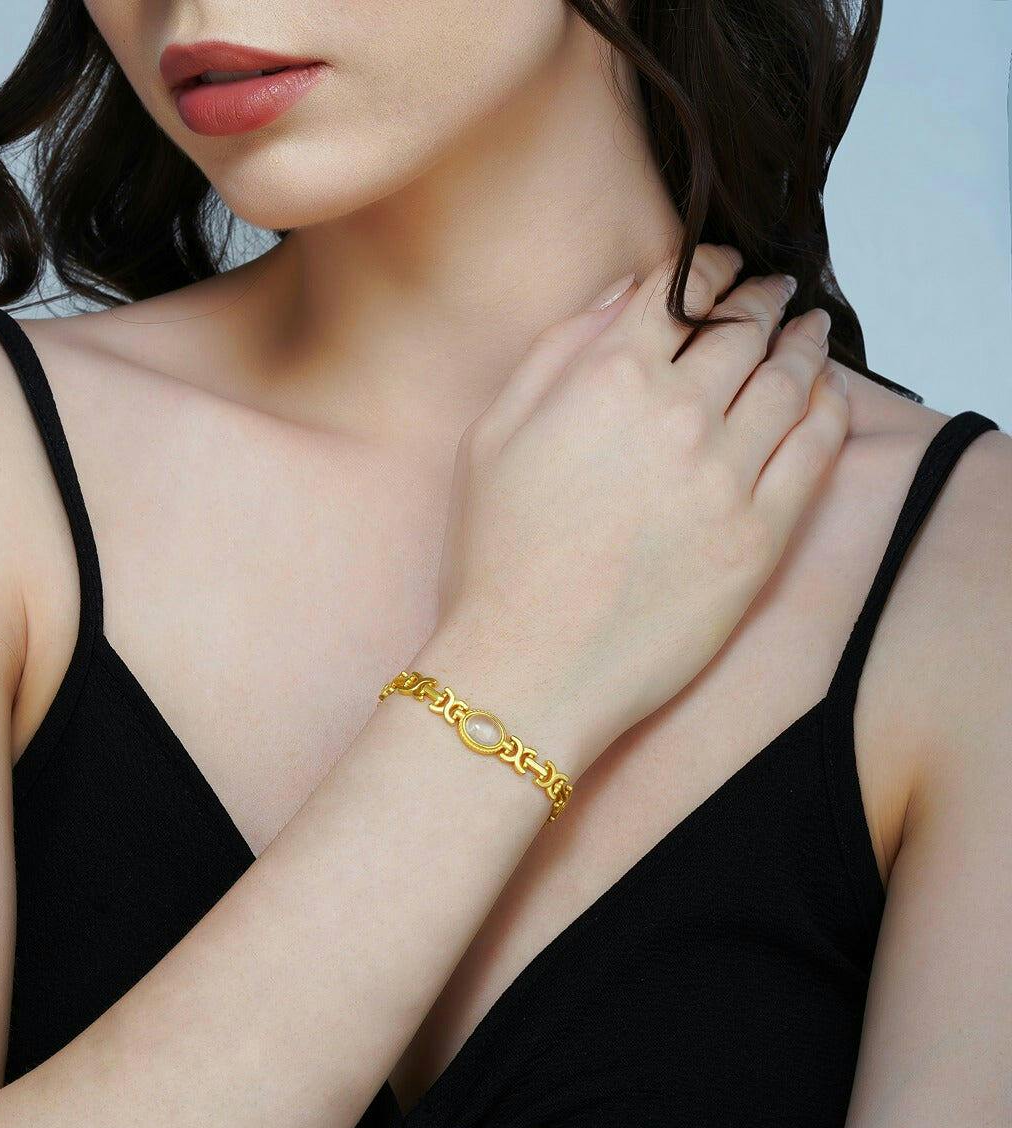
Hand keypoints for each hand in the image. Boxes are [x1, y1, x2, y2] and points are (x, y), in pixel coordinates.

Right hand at [431, 244, 847, 772]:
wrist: (529, 667)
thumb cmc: (496, 558)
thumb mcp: (491, 436)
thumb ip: (556, 353)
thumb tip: (620, 294)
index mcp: (607, 378)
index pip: (680, 291)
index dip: (708, 269)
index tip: (719, 270)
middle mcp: (677, 413)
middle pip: (744, 328)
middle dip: (761, 299)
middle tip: (774, 292)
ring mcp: (728, 475)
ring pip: (789, 379)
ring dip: (803, 343)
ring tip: (808, 331)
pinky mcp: (762, 535)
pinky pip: (817, 449)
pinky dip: (828, 407)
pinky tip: (825, 394)